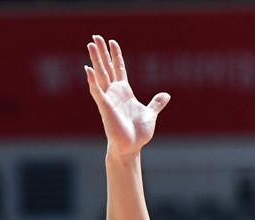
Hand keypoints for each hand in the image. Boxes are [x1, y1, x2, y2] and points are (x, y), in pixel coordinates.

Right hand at [85, 36, 169, 156]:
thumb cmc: (138, 134)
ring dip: (95, 60)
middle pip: (107, 67)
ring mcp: (108, 99)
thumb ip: (156, 103)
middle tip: (96, 36)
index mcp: (125, 92)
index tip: (112, 41)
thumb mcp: (150, 114)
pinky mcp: (104, 107)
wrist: (131, 148)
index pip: (119, 69)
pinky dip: (92, 81)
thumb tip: (166, 95)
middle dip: (102, 52)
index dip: (116, 55)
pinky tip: (88, 69)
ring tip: (90, 44)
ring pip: (100, 75)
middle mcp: (114, 93)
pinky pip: (97, 91)